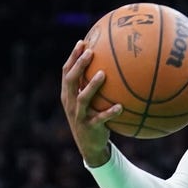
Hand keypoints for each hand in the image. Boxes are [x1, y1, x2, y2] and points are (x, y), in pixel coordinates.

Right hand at [60, 39, 118, 166]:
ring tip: (103, 74)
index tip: (81, 42)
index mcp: (68, 94)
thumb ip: (95, 86)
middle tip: (90, 52)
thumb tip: (114, 65)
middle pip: (71, 80)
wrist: (90, 146)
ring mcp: (79, 115)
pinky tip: (121, 107)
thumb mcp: (91, 102)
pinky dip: (110, 112)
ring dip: (92, 86)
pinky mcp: (90, 127)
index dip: (72, 57)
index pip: (66, 72)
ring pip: (83, 98)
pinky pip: (101, 119)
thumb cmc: (93, 117)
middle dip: (79, 65)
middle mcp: (70, 103)